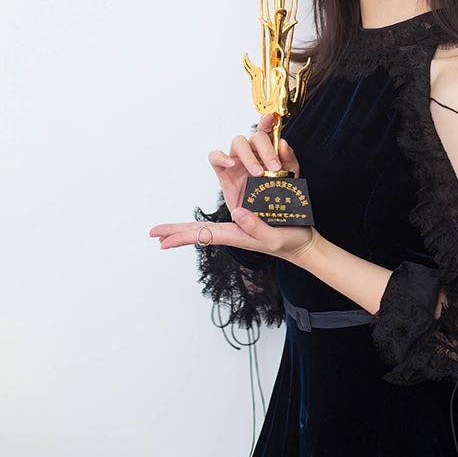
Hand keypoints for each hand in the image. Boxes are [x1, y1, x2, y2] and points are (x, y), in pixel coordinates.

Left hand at [149, 208, 320, 261]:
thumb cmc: (290, 242)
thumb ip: (256, 228)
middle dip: (176, 231)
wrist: (303, 244)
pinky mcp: (248, 216)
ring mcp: (239, 222)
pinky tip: (197, 225)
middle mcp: (234, 227)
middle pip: (198, 231)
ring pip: (207, 225)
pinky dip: (204, 222)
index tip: (159, 241)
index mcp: (236, 233)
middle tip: (153, 234)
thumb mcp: (274, 237)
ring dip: (187, 228)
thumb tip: (236, 212)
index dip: (180, 236)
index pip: (203, 235)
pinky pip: (222, 217)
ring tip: (168, 231)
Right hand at [208, 113, 299, 211]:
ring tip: (258, 173)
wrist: (264, 218)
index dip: (267, 122)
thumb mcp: (289, 178)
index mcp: (267, 150)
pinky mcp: (224, 171)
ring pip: (238, 142)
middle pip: (255, 136)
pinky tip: (231, 164)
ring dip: (249, 156)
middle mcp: (252, 151)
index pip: (267, 131)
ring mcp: (236, 159)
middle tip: (274, 167)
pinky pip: (215, 156)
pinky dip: (221, 156)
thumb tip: (283, 144)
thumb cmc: (275, 195)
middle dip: (266, 149)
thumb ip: (289, 161)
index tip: (270, 119)